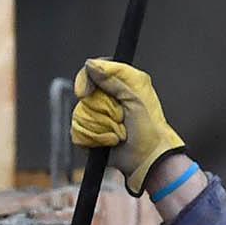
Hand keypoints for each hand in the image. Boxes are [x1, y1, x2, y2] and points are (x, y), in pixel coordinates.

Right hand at [72, 60, 185, 191]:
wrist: (146, 160)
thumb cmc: (148, 130)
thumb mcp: (134, 101)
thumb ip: (111, 81)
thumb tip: (90, 65)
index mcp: (118, 85)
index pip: (91, 71)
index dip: (85, 80)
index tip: (85, 92)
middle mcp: (105, 99)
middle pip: (85, 97)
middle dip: (103, 111)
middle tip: (122, 119)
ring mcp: (95, 117)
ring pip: (80, 116)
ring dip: (102, 128)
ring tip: (119, 134)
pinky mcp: (88, 134)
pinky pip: (77, 132)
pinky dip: (96, 139)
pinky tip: (111, 142)